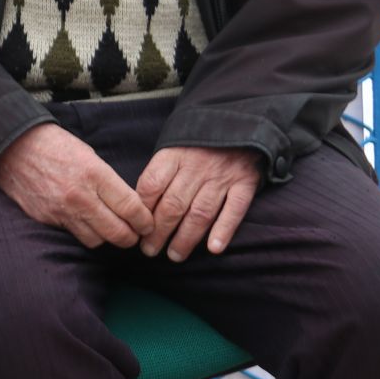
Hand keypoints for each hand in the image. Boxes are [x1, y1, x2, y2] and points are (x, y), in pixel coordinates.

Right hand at [0, 124, 153, 249]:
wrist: (12, 146)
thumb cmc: (53, 145)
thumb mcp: (88, 155)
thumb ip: (108, 181)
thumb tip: (128, 205)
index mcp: (94, 174)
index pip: (131, 208)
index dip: (145, 221)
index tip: (147, 223)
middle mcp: (80, 196)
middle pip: (118, 233)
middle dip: (131, 236)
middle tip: (134, 232)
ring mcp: (62, 211)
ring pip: (97, 240)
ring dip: (107, 237)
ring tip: (108, 228)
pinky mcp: (47, 218)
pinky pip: (74, 235)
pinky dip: (84, 232)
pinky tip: (84, 222)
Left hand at [136, 146, 261, 261]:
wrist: (240, 122)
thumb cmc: (198, 141)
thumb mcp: (173, 147)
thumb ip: (159, 172)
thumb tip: (139, 203)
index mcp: (173, 156)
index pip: (151, 185)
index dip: (141, 210)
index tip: (135, 229)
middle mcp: (196, 167)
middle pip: (173, 204)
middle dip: (158, 232)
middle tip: (149, 250)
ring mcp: (221, 176)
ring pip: (200, 212)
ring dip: (186, 238)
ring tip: (174, 255)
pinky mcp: (244, 184)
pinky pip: (234, 210)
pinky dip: (223, 230)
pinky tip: (213, 248)